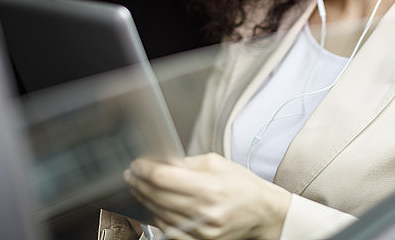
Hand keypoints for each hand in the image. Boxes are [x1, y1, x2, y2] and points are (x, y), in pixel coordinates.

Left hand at [124, 153, 290, 239]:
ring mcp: (202, 230)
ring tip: (139, 188)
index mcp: (210, 188)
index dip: (145, 171)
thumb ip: (187, 164)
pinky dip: (158, 218)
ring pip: (160, 215)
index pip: (164, 179)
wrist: (263, 212)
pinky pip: (170, 231)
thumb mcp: (218, 164)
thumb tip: (161, 163)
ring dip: (146, 200)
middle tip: (132, 175)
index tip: (137, 165)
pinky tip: (154, 207)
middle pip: (158, 197)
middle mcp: (205, 212)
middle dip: (140, 184)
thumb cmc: (243, 185)